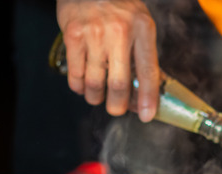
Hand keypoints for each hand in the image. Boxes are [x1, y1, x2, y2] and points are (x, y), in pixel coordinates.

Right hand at [57, 0, 159, 121]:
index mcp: (142, 28)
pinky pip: (76, 74)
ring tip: (97, 96)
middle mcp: (120, 31)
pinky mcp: (73, 35)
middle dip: (117, 105)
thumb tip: (147, 89)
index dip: (147, 98)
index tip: (146, 115)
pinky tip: (83, 84)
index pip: (148, 72)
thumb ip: (144, 53)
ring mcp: (94, 34)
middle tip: (116, 109)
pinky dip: (79, 86)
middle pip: (118, 84)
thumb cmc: (118, 5)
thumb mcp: (140, 22)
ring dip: (96, 97)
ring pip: (95, 83)